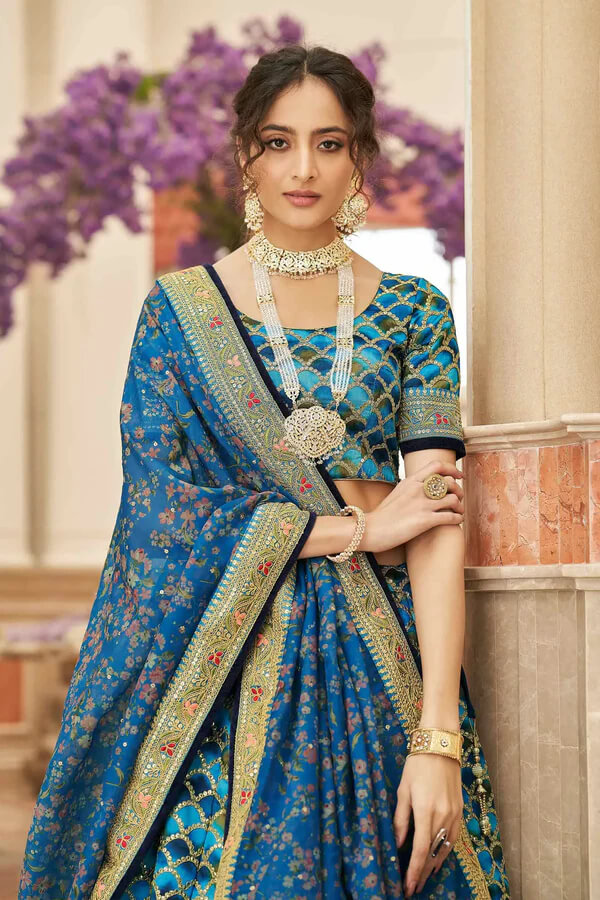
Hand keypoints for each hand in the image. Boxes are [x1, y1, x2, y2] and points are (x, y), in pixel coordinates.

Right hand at [360, 459, 463, 554]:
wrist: (370, 529)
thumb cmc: (382, 515)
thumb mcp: (396, 493)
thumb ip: (411, 487)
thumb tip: (422, 485)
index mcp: (411, 481)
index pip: (437, 465)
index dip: (452, 469)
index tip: (458, 476)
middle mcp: (418, 489)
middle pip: (449, 482)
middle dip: (459, 490)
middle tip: (459, 497)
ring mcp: (422, 505)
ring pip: (453, 499)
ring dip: (460, 506)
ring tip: (458, 511)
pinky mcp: (425, 521)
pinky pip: (451, 517)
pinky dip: (458, 519)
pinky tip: (456, 521)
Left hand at [394, 753, 462, 896]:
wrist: (440, 745)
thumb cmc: (417, 764)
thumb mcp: (403, 790)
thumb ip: (400, 819)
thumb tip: (397, 843)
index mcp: (425, 810)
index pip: (420, 850)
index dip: (414, 871)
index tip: (408, 886)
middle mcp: (443, 815)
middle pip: (434, 853)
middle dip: (423, 873)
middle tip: (413, 887)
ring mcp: (454, 813)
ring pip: (445, 848)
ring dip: (434, 865)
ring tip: (424, 878)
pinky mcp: (460, 810)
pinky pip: (454, 837)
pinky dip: (446, 851)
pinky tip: (438, 858)